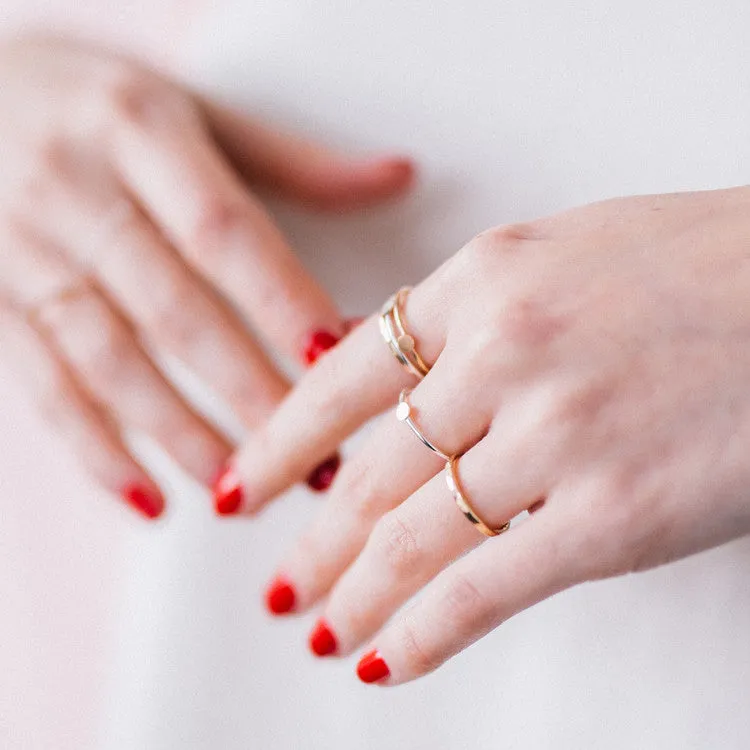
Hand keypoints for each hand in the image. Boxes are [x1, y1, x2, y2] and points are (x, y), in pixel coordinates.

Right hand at [0, 36, 412, 518]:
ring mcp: (22, 252)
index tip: (337, 360)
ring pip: (111, 362)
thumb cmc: (102, 103)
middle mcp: (75, 191)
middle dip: (249, 391)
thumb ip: (294, 160)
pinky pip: (43, 388)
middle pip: (175, 312)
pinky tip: (151, 501)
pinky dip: (98, 452)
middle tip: (316, 457)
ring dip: (184, 436)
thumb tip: (400, 177)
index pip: (222, 231)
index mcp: (139, 131)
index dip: (280, 299)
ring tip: (247, 491)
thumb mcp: (193, 109)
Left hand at [230, 186, 749, 683]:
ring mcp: (554, 435)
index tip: (246, 486)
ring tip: (320, 629)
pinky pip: (485, 589)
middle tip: (278, 580)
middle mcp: (504, 354)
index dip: (284, 442)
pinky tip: (385, 662)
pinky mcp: (611, 514)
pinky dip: (424, 634)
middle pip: (371, 472)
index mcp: (485, 279)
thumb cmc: (698, 267)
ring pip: (411, 537)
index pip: (345, 376)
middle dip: (314, 539)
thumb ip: (469, 314)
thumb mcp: (561, 254)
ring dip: (355, 595)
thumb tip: (382, 369)